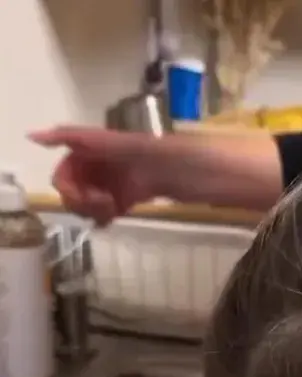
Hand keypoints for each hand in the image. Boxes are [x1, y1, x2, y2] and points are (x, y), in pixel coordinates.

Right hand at [29, 126, 172, 224]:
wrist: (172, 168)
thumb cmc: (137, 150)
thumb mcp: (100, 140)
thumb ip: (67, 137)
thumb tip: (32, 136)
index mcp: (83, 153)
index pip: (61, 179)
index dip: (69, 190)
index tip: (84, 196)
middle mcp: (91, 169)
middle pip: (71, 196)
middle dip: (83, 203)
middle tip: (104, 203)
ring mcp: (105, 186)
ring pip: (85, 208)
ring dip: (94, 211)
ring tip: (113, 207)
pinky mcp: (120, 202)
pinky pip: (102, 216)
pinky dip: (105, 218)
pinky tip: (115, 213)